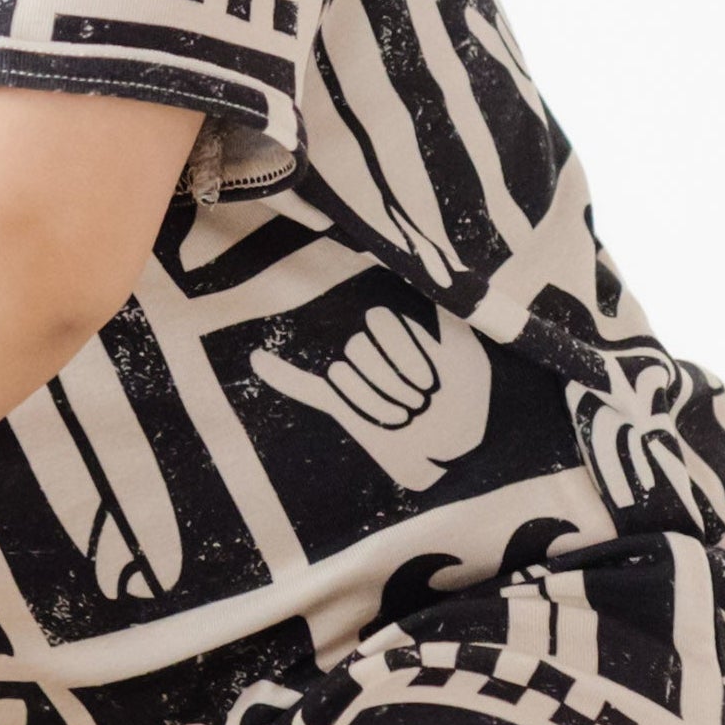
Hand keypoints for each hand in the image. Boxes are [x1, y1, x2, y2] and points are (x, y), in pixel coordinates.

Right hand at [250, 301, 493, 490]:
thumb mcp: (466, 352)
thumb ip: (450, 318)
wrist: (460, 443)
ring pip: (341, 375)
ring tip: (404, 417)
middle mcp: (375, 349)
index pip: (378, 322)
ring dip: (374, 402)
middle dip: (390, 383)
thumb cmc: (466, 395)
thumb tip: (445, 282)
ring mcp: (358, 377)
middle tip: (421, 405)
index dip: (404, 356)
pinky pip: (307, 388)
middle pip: (357, 348)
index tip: (434, 382)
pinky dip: (283, 376)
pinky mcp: (346, 407)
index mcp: (400, 330)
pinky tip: (257, 359)